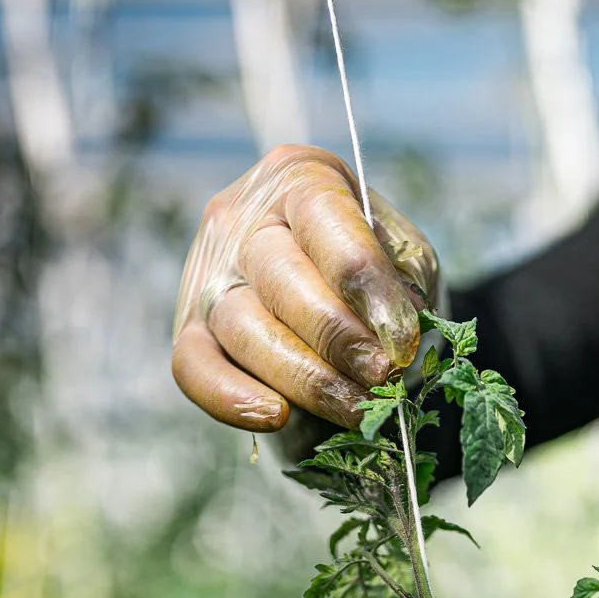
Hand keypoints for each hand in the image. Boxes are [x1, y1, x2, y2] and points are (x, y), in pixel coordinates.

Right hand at [171, 146, 439, 432]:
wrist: (345, 313)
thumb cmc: (378, 281)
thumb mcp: (407, 263)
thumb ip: (405, 283)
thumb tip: (392, 328)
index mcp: (302, 180)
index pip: (325, 218)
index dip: (365, 282)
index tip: (401, 339)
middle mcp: (242, 218)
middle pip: (281, 276)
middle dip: (338, 337)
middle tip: (381, 378)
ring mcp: (209, 275)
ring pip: (244, 326)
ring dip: (306, 377)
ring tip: (356, 407)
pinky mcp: (191, 330)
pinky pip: (194, 367)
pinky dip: (230, 397)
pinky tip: (276, 417)